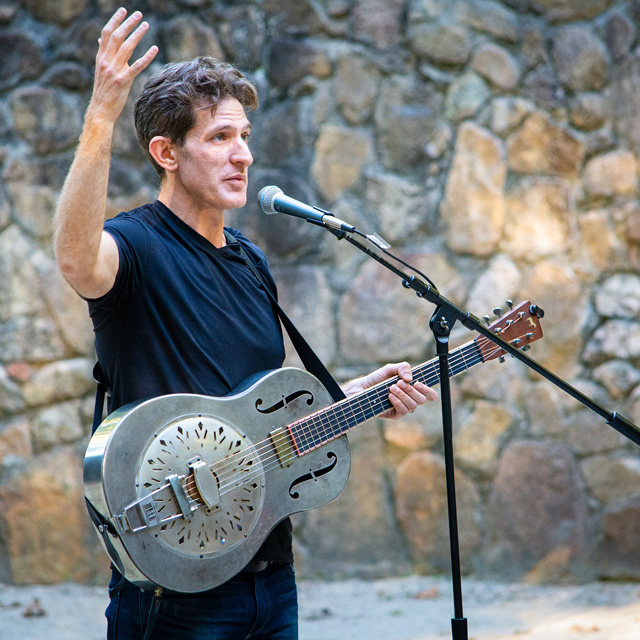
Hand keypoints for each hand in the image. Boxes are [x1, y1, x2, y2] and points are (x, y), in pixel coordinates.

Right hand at [88, 8, 157, 123]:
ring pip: (127, 47)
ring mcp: (114, 71)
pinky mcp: (123, 81)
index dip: (115, 21)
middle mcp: (106, 61)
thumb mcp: (101, 71)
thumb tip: (101, 41)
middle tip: (139, 14)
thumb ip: (103, 55)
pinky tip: (155, 49)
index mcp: (100, 57)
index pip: (106, 34)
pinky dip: (147, 56)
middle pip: (117, 36)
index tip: (123, 11)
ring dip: (137, 34)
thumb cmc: (104, 91)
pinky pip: (137, 66)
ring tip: (146, 25)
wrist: (100, 110)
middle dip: (128, 23)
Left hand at [342, 362, 437, 419]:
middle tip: (398, 382)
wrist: (363, 388)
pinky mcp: (395, 414)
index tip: (418, 383)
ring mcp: (404, 408)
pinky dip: (397, 402)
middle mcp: (411, 399)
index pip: (430, 394)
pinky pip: (403, 411)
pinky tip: (390, 396)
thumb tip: (410, 378)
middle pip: (422, 400)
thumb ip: (402, 368)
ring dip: (403, 395)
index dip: (428, 390)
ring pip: (413, 406)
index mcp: (414, 388)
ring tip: (391, 388)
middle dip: (411, 390)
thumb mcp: (390, 369)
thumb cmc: (378, 378)